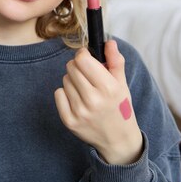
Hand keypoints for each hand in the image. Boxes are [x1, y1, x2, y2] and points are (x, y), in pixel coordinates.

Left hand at [54, 40, 142, 164]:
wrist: (117, 139)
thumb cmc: (120, 107)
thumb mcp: (122, 83)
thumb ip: (115, 61)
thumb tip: (109, 41)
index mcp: (108, 88)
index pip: (82, 59)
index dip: (83, 55)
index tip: (87, 59)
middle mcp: (93, 100)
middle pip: (71, 67)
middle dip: (78, 67)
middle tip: (87, 77)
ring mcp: (79, 112)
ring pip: (64, 80)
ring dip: (73, 81)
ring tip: (85, 91)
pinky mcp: (69, 121)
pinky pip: (58, 94)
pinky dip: (65, 94)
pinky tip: (77, 101)